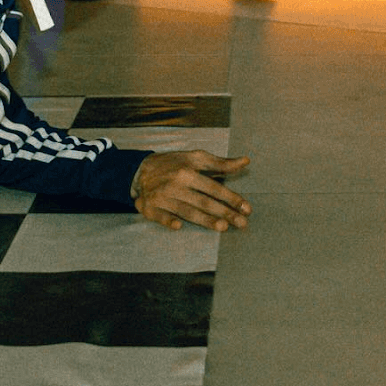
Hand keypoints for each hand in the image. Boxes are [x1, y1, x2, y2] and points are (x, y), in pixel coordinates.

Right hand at [133, 150, 250, 231]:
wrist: (139, 170)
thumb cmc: (172, 165)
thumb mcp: (194, 158)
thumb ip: (220, 163)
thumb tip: (246, 161)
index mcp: (186, 170)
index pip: (213, 187)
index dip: (231, 197)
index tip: (247, 208)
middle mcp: (175, 183)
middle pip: (203, 201)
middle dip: (224, 212)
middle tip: (243, 223)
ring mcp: (162, 196)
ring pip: (186, 210)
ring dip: (204, 219)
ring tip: (223, 227)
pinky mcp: (149, 207)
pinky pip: (160, 216)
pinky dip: (168, 220)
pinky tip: (178, 226)